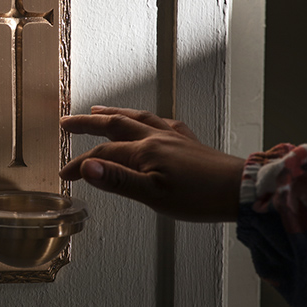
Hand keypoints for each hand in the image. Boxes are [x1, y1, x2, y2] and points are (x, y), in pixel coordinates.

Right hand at [58, 106, 244, 221]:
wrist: (240, 190)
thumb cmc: (200, 197)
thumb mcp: (153, 196)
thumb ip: (117, 180)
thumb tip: (86, 168)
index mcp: (145, 151)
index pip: (103, 154)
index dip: (81, 164)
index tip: (66, 174)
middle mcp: (157, 137)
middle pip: (115, 124)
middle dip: (88, 122)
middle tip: (67, 122)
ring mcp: (173, 137)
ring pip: (137, 118)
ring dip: (115, 113)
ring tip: (100, 110)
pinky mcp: (188, 141)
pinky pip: (161, 122)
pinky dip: (147, 118)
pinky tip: (149, 121)